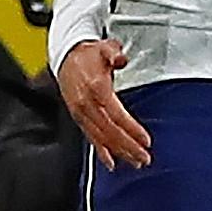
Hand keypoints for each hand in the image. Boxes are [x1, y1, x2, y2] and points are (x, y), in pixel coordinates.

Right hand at [57, 39, 151, 169]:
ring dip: (119, 152)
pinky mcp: (79, 118)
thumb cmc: (89, 54)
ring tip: (135, 162)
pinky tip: (111, 163)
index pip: (116, 115)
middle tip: (144, 159)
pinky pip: (91, 138)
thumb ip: (114, 53)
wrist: (65, 57)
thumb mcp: (104, 47)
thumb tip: (121, 59)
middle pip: (110, 131)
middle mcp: (86, 105)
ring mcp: (81, 113)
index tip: (146, 140)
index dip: (131, 129)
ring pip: (101, 138)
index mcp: (95, 89)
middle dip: (128, 147)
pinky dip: (101, 152)